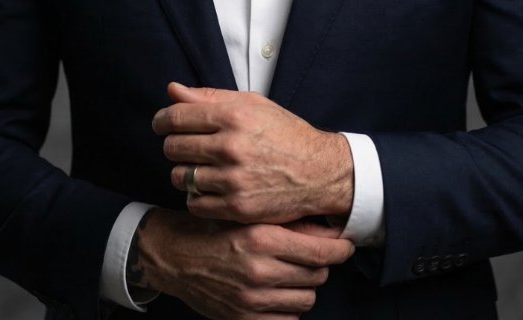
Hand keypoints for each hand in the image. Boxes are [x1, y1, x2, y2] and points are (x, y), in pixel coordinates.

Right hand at [131, 207, 354, 319]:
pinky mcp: (244, 319)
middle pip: (317, 275)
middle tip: (316, 255)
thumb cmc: (215, 227)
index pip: (321, 252)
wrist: (176, 256)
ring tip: (297, 273)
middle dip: (321, 265)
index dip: (341, 249)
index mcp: (262, 238)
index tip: (346, 245)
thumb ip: (288, 220)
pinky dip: (290, 308)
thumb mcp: (250, 213)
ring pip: (306, 299)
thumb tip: (328, 228)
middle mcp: (259, 270)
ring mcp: (251, 299)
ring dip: (307, 286)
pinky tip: (281, 292)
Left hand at [152, 83, 353, 224]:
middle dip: (173, 146)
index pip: (176, 117)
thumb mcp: (252, 105)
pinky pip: (194, 203)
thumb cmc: (284, 134)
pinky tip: (209, 187)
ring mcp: (233, 179)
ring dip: (184, 172)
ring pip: (180, 177)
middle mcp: (231, 146)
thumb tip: (172, 90)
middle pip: (173, 147)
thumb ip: (209, 97)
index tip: (162, 124)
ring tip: (199, 168)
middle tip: (185, 147)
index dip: (162, 121)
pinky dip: (196, 196)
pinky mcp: (237, 207)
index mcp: (233, 116)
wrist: (319, 172)